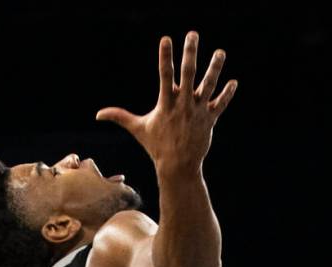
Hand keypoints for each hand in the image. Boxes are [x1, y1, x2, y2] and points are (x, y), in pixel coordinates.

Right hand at [95, 31, 237, 172]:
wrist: (177, 167)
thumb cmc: (156, 146)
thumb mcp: (138, 129)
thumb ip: (119, 117)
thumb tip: (98, 114)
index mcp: (166, 104)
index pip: (164, 75)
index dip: (165, 57)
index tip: (166, 39)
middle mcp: (183, 105)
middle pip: (188, 74)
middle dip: (190, 53)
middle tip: (192, 35)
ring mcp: (197, 112)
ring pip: (208, 86)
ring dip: (215, 68)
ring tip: (220, 52)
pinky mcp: (209, 120)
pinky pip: (220, 104)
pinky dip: (227, 94)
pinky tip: (234, 82)